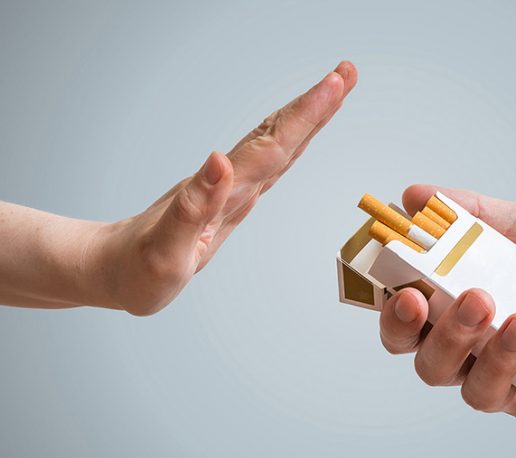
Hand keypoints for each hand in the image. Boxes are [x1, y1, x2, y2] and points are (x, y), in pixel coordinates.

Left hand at [87, 62, 356, 314]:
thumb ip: (193, 206)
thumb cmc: (137, 268)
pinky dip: (290, 143)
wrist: (112, 267)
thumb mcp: (164, 250)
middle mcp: (230, 184)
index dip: (304, 117)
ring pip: (275, 145)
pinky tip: (299, 136)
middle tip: (346, 73)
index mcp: (222, 193)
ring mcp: (230, 189)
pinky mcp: (228, 199)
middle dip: (315, 106)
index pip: (270, 147)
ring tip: (334, 91)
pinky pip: (267, 164)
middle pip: (278, 136)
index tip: (334, 85)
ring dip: (306, 118)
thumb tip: (220, 159)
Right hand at [379, 184, 515, 431]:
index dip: (395, 318)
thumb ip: (473, 215)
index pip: (407, 329)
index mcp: (462, 317)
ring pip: (480, 393)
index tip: (406, 291)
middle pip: (432, 366)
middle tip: (477, 299)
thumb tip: (417, 194)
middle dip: (446, 336)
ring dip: (496, 356)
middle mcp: (479, 357)